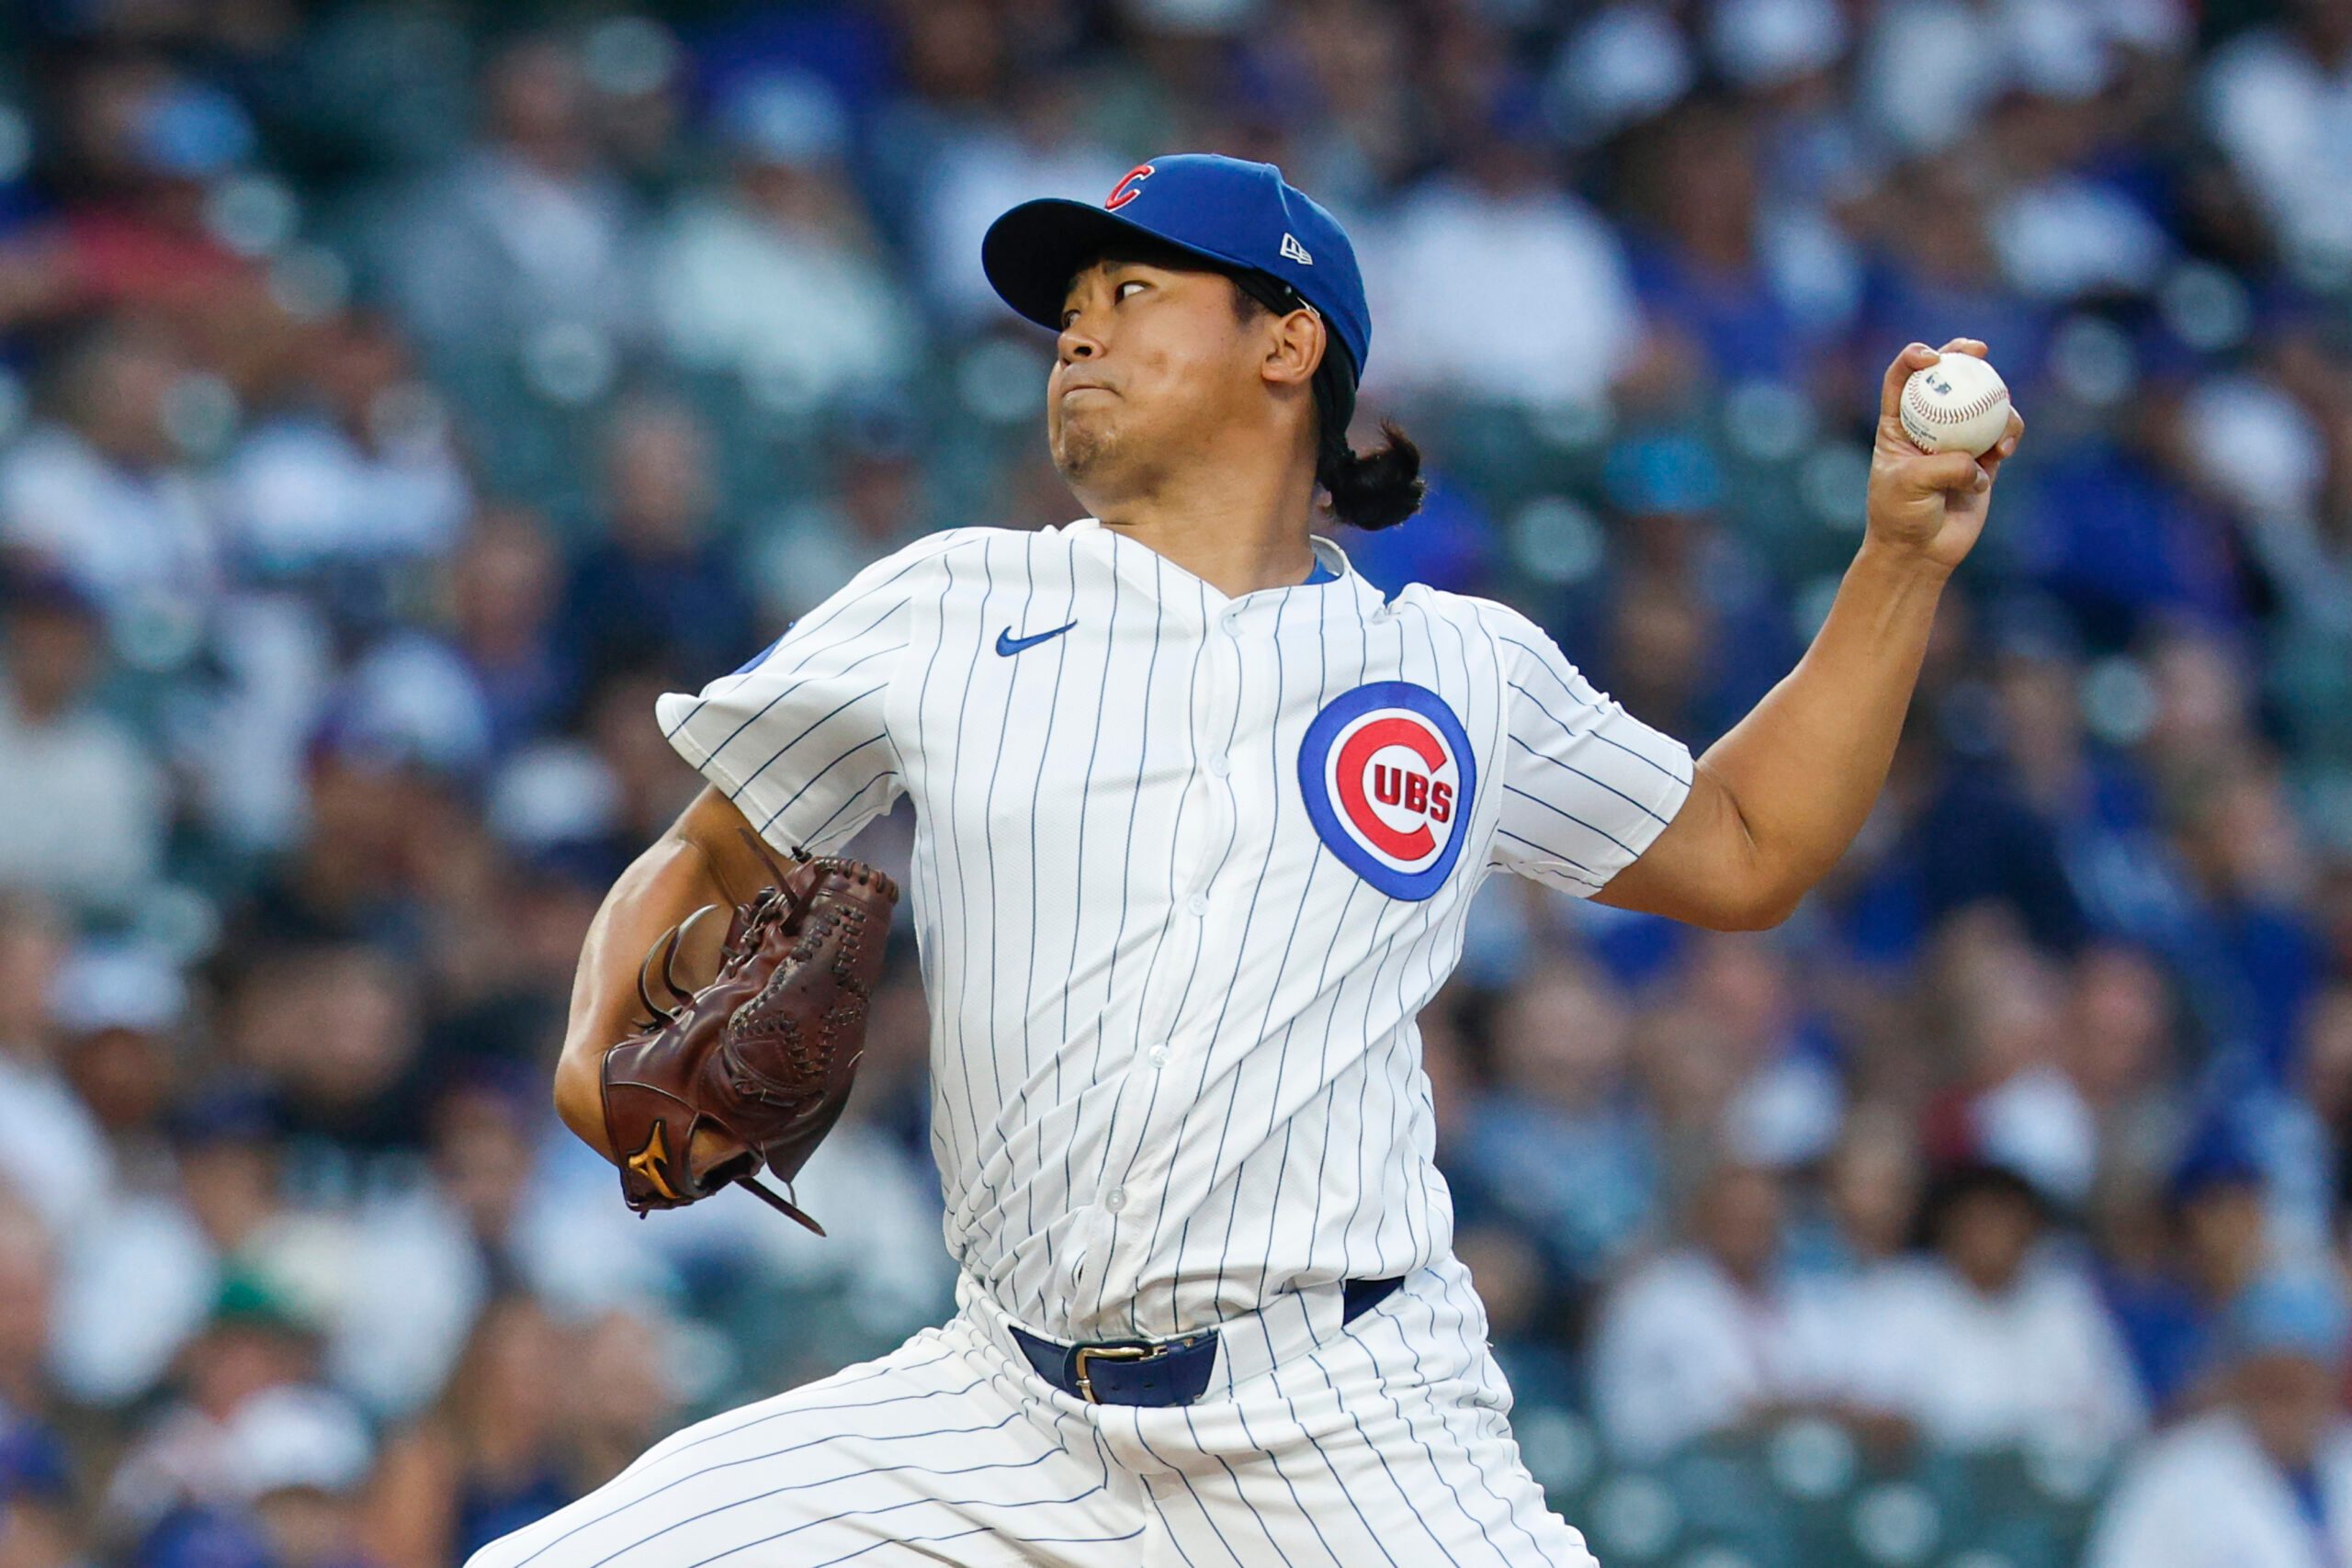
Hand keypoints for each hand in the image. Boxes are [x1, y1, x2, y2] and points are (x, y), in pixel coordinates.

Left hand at [1864, 338, 2023, 573]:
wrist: (1920, 552)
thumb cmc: (1901, 516)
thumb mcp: (1910, 486)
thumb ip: (1945, 467)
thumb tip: (1978, 463)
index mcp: (1897, 423)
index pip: (1902, 379)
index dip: (1914, 357)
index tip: (1931, 358)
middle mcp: (1928, 425)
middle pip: (1946, 377)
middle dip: (1962, 355)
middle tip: (1978, 350)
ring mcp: (1957, 440)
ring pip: (1982, 403)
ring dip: (1995, 403)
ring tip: (1998, 429)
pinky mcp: (1983, 459)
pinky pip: (2002, 433)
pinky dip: (2008, 434)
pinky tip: (2004, 449)